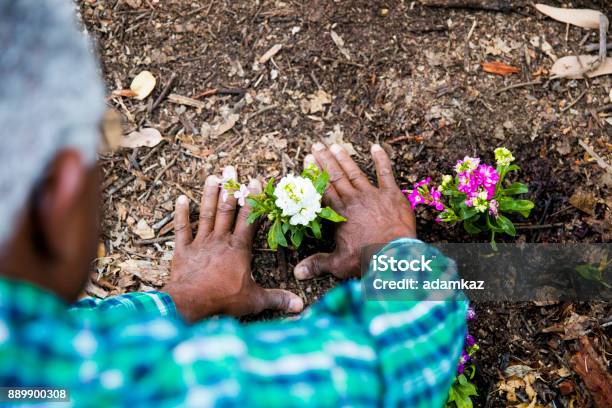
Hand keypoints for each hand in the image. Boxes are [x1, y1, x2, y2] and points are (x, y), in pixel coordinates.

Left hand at [163, 166, 303, 321]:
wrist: (190, 303)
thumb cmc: (224, 300)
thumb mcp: (254, 300)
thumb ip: (277, 299)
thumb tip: (300, 306)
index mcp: (239, 248)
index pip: (249, 219)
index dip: (253, 200)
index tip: (255, 181)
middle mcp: (220, 240)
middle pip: (226, 209)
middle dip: (230, 188)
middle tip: (230, 168)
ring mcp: (200, 243)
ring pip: (206, 214)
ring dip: (208, 194)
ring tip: (212, 176)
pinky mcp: (182, 250)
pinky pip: (182, 229)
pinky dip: (181, 214)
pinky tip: (181, 199)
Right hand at [294, 143, 415, 280]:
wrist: (394, 256)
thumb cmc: (365, 260)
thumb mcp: (338, 263)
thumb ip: (318, 264)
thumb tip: (298, 274)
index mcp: (339, 213)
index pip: (323, 189)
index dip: (314, 173)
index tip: (307, 159)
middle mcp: (353, 199)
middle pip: (336, 176)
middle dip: (325, 160)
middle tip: (316, 145)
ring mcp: (373, 195)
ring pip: (355, 172)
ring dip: (345, 158)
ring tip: (336, 145)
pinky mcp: (392, 195)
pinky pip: (385, 173)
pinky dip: (381, 160)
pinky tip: (376, 147)